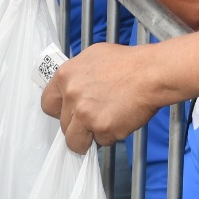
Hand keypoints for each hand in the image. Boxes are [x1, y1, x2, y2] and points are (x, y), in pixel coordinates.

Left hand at [41, 43, 164, 152]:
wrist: (150, 73)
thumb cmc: (127, 63)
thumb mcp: (92, 57)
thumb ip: (77, 76)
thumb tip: (71, 88)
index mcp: (65, 76)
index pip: (48, 104)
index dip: (59, 111)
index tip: (68, 114)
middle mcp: (71, 95)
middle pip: (63, 125)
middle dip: (77, 126)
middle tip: (93, 119)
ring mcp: (85, 114)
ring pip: (75, 141)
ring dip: (88, 138)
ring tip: (103, 127)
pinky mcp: (102, 128)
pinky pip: (100, 142)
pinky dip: (110, 136)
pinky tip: (120, 121)